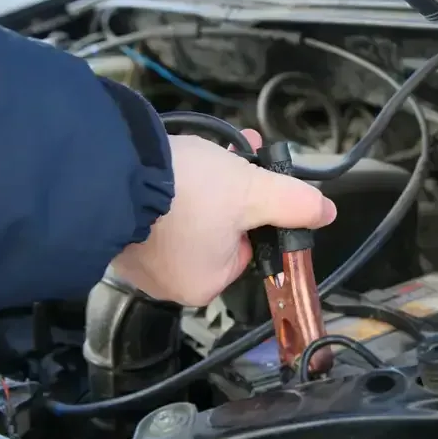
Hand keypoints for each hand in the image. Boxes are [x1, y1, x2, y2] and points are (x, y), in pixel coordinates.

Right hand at [112, 130, 336, 304]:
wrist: (113, 172)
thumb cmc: (186, 193)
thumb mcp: (253, 192)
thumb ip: (293, 204)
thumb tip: (324, 213)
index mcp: (203, 284)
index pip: (245, 249)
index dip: (251, 214)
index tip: (251, 185)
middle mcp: (168, 281)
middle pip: (217, 230)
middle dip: (230, 191)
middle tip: (233, 161)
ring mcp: (138, 259)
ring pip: (187, 217)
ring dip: (204, 184)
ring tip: (207, 153)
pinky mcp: (117, 233)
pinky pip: (157, 213)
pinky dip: (170, 189)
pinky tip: (173, 161)